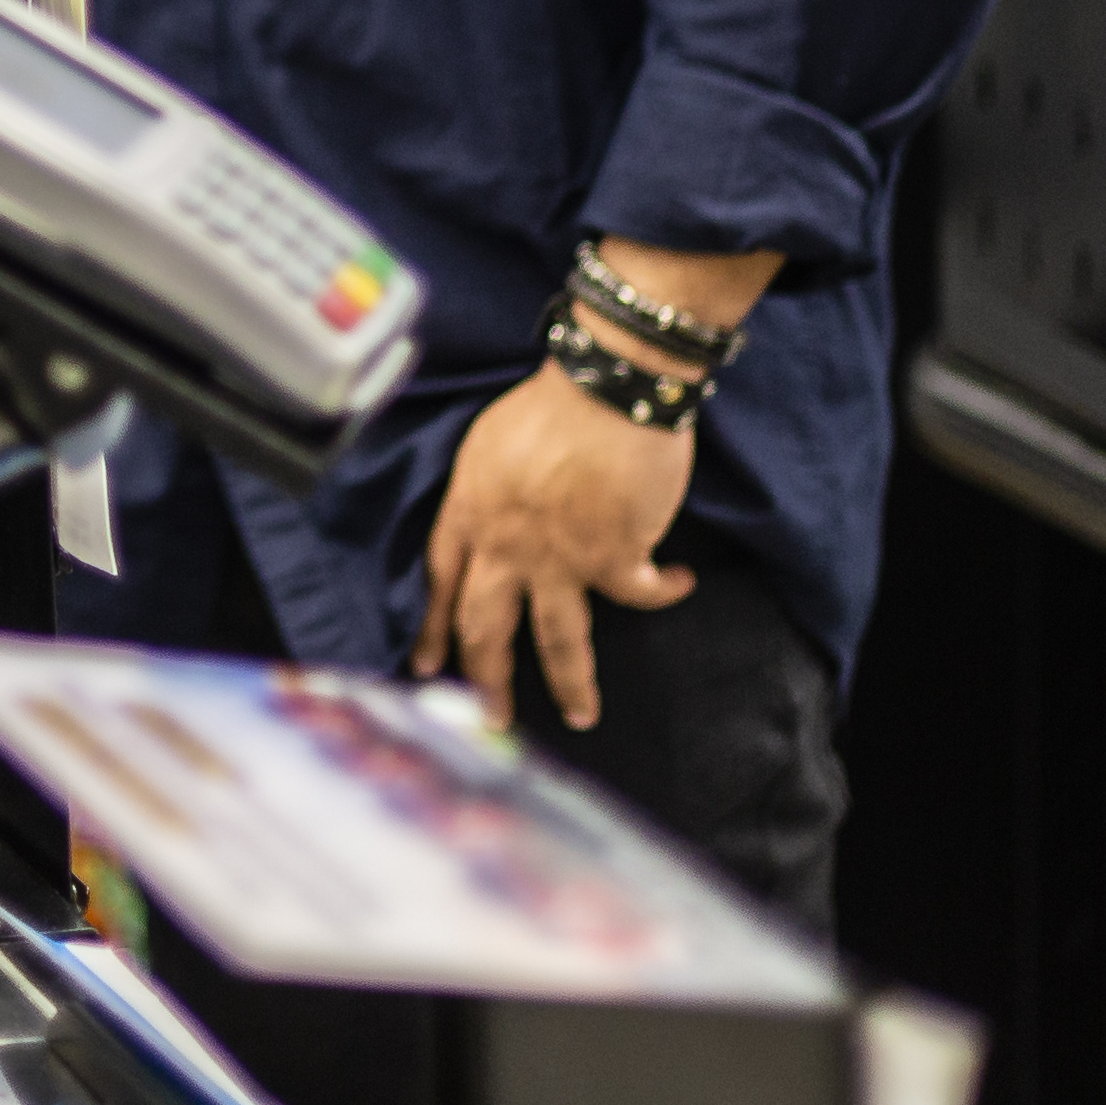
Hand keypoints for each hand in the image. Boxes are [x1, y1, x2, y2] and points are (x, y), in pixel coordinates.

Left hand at [410, 365, 696, 734]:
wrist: (608, 385)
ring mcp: (558, 557)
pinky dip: (663, 590)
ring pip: (557, 640)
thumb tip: (498, 527)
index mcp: (471, 511)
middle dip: (488, 679)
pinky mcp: (614, 557)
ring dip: (571, 684)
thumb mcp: (490, 444)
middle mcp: (506, 544)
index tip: (427, 666)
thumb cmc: (553, 402)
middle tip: (492, 719)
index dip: (433, 627)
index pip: (440, 582)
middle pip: (486, 627)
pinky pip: (638, 595)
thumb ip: (487, 495)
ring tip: (581, 715)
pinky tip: (678, 582)